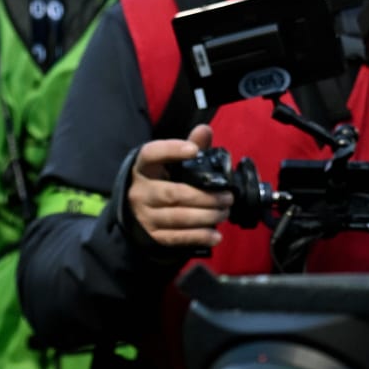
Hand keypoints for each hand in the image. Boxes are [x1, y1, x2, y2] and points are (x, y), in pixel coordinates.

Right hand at [128, 124, 230, 250]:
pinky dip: (199, 237)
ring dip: (207, 215)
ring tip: (225, 211)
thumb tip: (204, 131)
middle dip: (205, 196)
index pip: (151, 154)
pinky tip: (216, 235)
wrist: (141, 209)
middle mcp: (140, 191)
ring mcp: (144, 215)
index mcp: (144, 167)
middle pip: (173, 193)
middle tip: (228, 197)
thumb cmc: (164, 179)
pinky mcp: (152, 235)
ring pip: (178, 217)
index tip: (193, 150)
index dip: (171, 150)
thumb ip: (192, 145)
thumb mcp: (173, 162)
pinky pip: (177, 237)